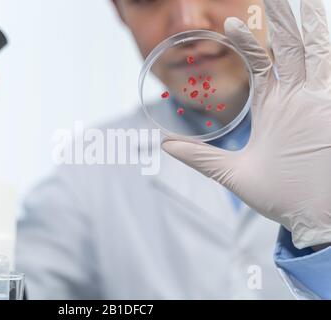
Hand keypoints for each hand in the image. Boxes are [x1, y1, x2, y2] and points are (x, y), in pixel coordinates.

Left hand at [163, 0, 330, 248]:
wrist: (315, 220)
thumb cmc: (280, 198)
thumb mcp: (233, 173)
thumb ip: (200, 157)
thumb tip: (165, 145)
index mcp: (275, 104)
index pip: (262, 61)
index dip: (247, 40)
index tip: (228, 22)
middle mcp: (299, 96)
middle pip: (291, 46)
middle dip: (282, 18)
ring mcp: (321, 99)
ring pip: (318, 49)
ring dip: (309, 23)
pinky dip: (329, 46)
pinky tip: (322, 25)